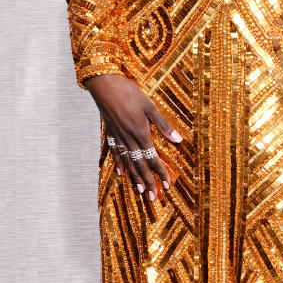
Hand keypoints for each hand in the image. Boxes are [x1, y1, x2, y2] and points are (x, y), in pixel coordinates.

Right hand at [84, 73, 183, 200]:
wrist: (104, 85)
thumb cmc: (129, 92)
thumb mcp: (150, 106)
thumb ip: (163, 125)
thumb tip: (178, 140)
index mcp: (141, 133)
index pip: (153, 158)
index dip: (161, 173)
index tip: (168, 185)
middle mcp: (129, 139)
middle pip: (140, 165)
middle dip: (148, 182)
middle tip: (154, 198)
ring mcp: (118, 137)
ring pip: (128, 162)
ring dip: (135, 177)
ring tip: (141, 191)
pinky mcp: (110, 132)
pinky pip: (116, 151)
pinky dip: (119, 163)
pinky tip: (122, 172)